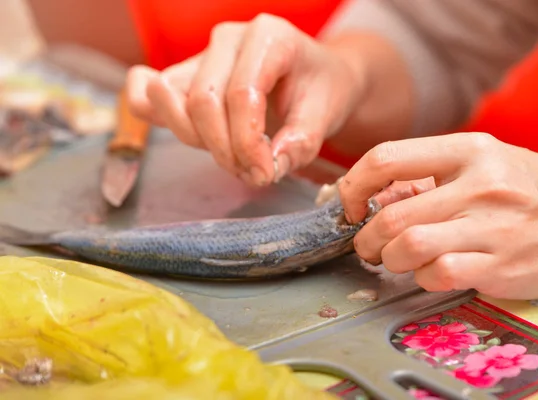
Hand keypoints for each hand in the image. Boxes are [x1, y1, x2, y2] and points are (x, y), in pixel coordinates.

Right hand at [126, 14, 366, 185]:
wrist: (316, 77)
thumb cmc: (322, 89)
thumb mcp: (326, 115)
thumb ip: (300, 143)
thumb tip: (266, 168)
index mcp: (269, 37)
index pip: (242, 95)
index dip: (247, 143)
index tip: (265, 173)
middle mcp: (229, 39)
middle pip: (203, 100)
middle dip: (224, 149)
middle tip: (253, 174)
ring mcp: (202, 55)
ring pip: (175, 102)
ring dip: (198, 142)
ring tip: (235, 160)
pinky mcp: (185, 75)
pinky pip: (149, 94)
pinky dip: (156, 115)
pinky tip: (181, 130)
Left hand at [339, 132, 537, 299]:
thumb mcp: (491, 163)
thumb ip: (434, 175)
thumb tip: (375, 196)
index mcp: (472, 149)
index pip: (387, 157)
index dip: (353, 185)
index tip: (349, 203)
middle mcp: (481, 184)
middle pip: (390, 215)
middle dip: (364, 238)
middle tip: (367, 245)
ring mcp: (493, 227)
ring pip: (406, 246)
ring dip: (388, 260)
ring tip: (394, 260)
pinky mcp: (501, 267)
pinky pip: (438, 275)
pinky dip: (423, 278)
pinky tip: (431, 273)